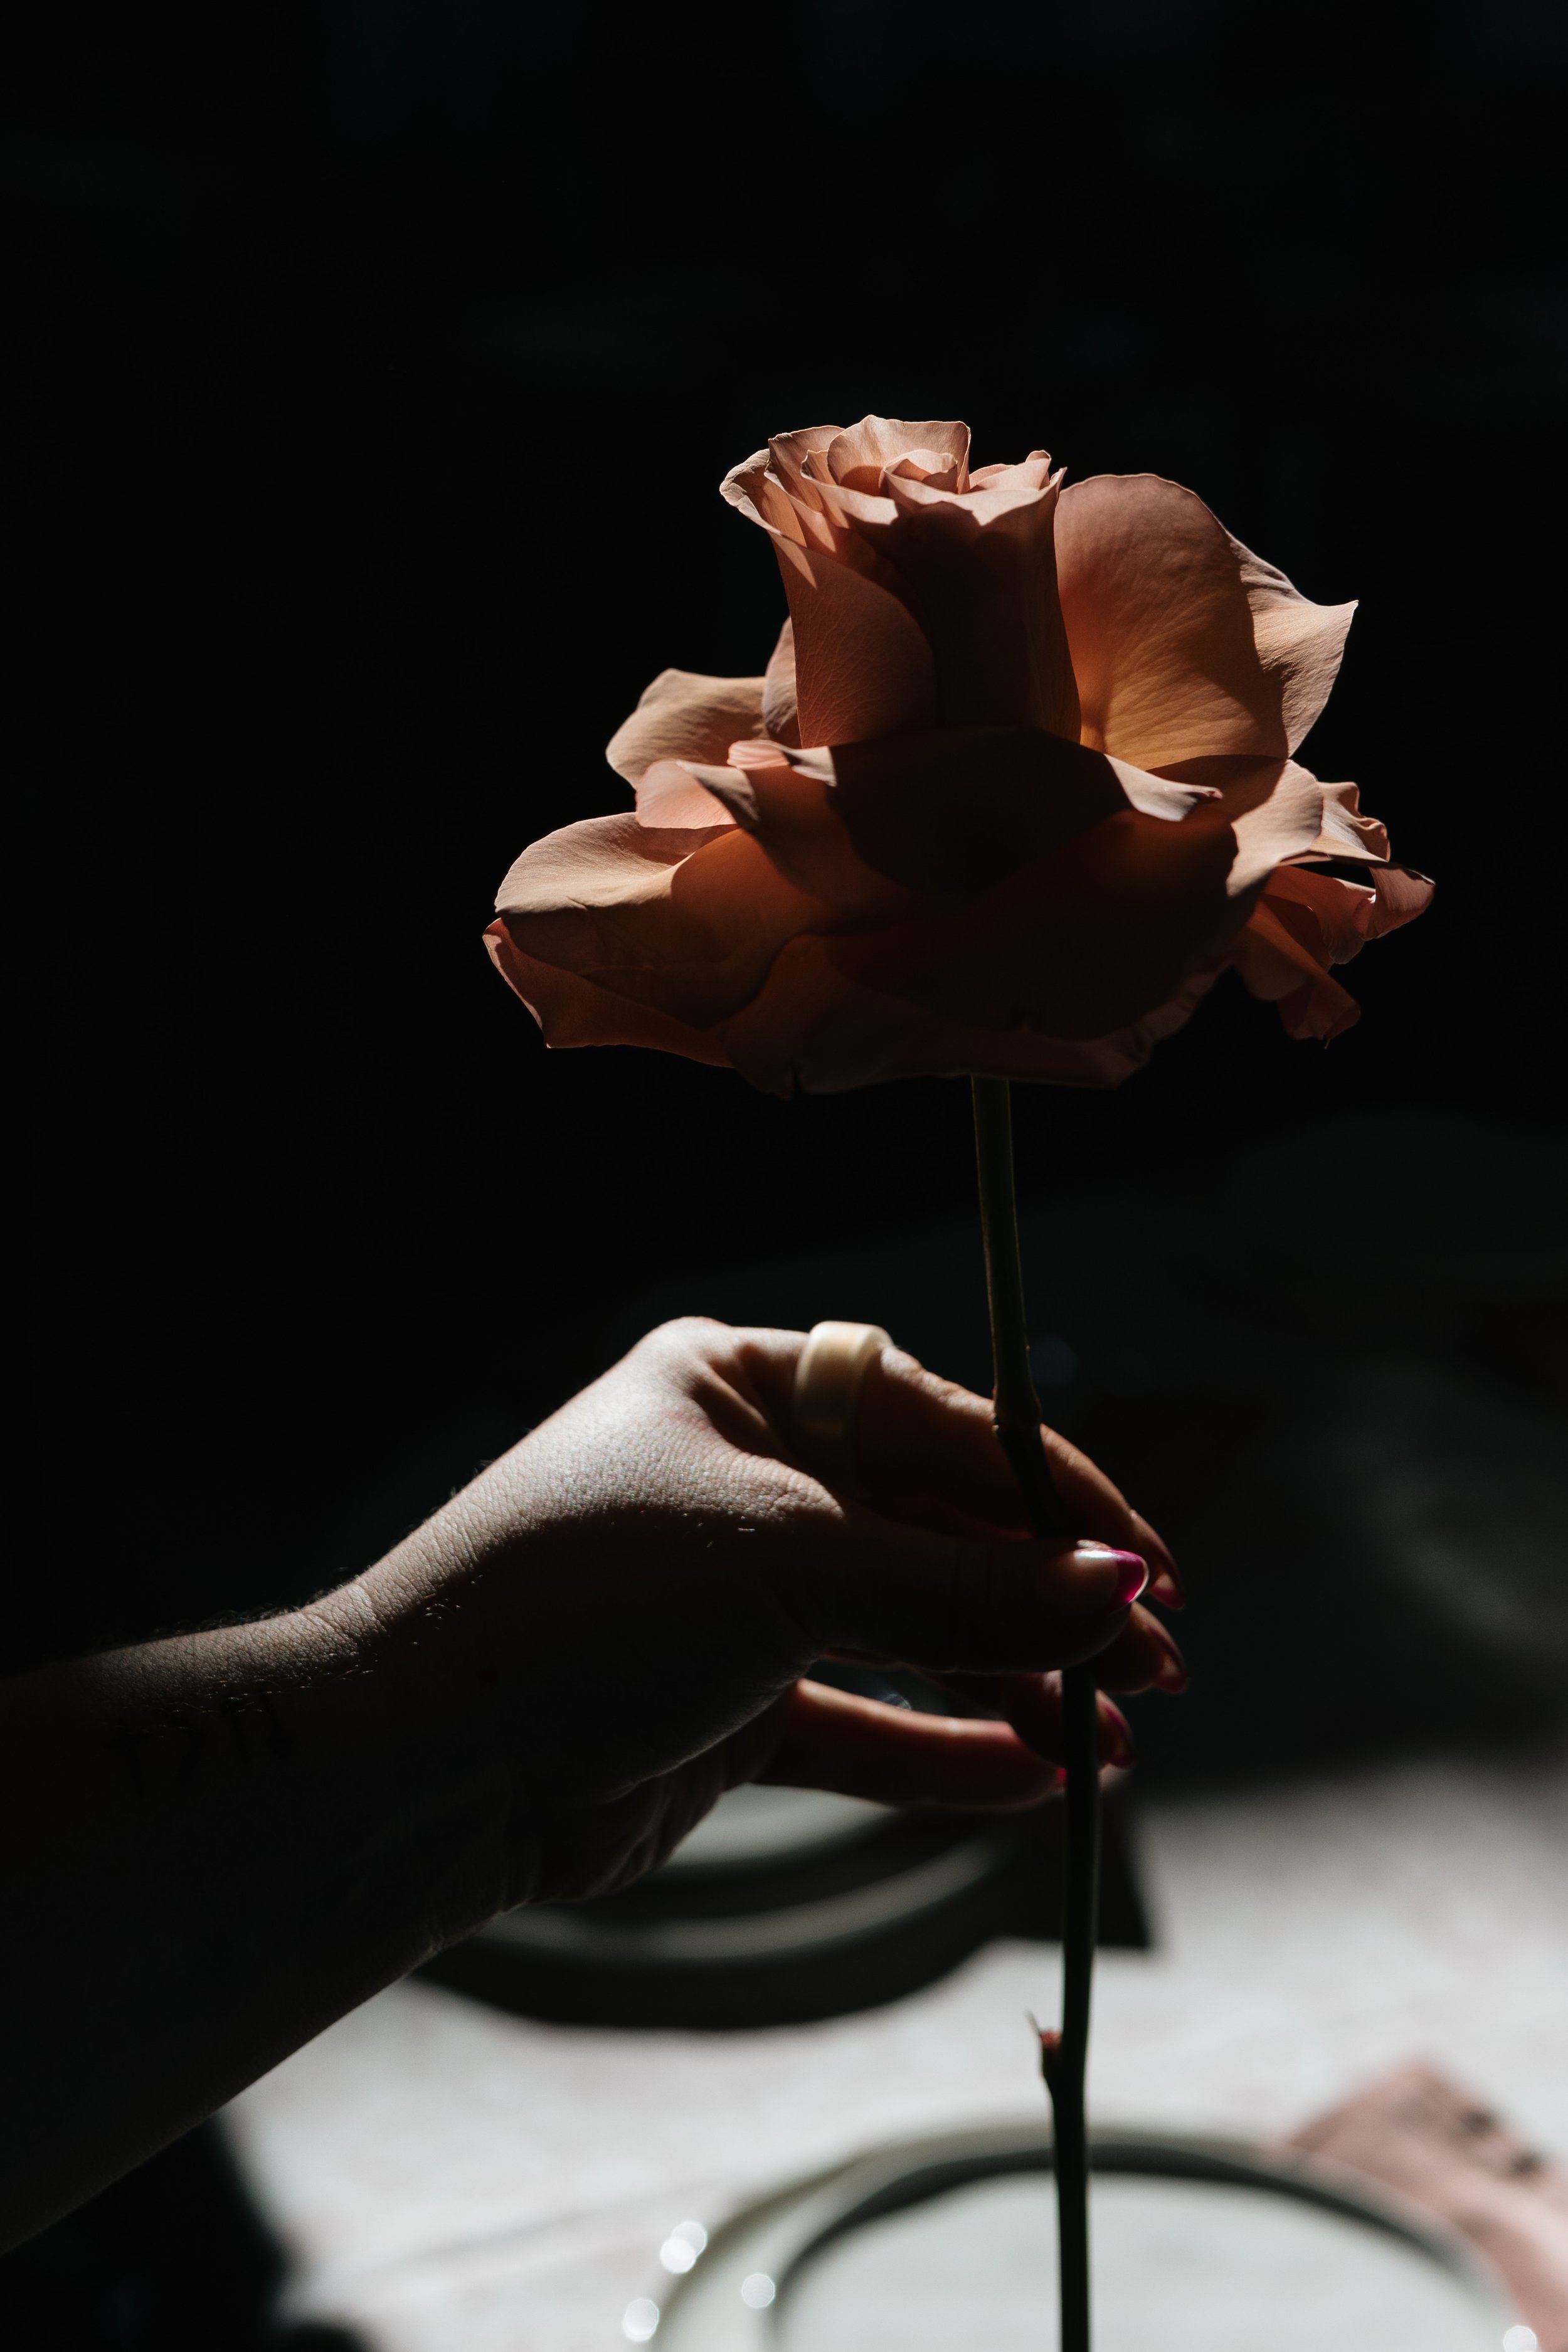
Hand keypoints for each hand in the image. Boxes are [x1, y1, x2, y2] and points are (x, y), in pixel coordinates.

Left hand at [331, 1318, 1184, 1904]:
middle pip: (934, 1531)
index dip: (1053, 1495)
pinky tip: (1033, 1777)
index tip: (1150, 1564)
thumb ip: (959, 1589)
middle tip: (1156, 1665)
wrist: (423, 1758)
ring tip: (1117, 1738)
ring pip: (908, 1633)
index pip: (938, 1423)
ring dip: (1012, 1683)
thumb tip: (1121, 1588)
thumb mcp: (788, 1569)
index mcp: (741, 1387)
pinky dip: (942, 1751)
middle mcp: (745, 1480)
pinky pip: (861, 1722)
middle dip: (1045, 1599)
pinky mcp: (725, 1708)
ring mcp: (735, 1598)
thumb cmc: (591, 1604)